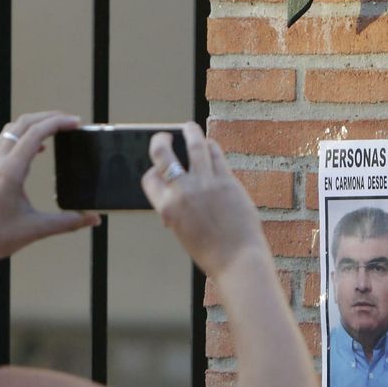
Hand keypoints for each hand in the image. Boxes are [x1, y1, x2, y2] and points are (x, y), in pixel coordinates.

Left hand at [0, 112, 99, 267]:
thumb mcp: (35, 229)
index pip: (35, 134)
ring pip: (13, 129)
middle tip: (71, 121)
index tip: (76, 123)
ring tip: (57, 128)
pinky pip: (8, 141)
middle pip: (23, 123)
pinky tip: (40, 148)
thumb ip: (67, 222)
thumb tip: (93, 218)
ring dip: (36, 122)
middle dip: (49, 117)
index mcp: (10, 171)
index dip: (57, 123)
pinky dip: (26, 135)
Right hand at [141, 122, 266, 276]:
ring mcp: (205, 183)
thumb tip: (178, 197)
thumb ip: (178, 210)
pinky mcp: (226, 181)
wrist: (236, 259)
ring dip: (190, 132)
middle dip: (160, 139)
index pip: (150, 178)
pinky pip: (216, 155)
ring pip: (194, 145)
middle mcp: (182, 191)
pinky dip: (211, 147)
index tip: (159, 169)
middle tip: (164, 134)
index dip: (153, 172)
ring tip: (189, 127)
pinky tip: (210, 145)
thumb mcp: (183, 232)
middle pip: (163, 153)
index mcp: (166, 208)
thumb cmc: (210, 251)